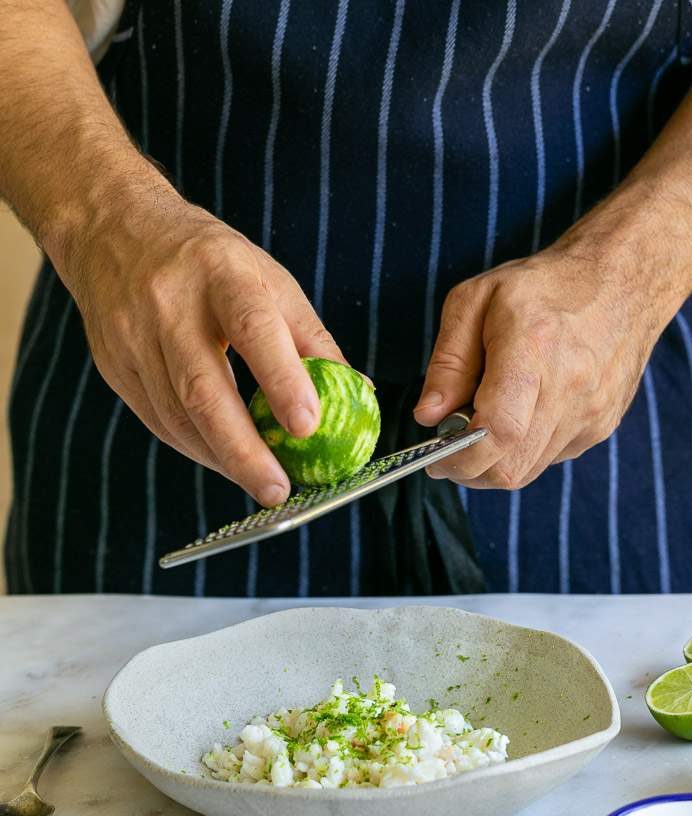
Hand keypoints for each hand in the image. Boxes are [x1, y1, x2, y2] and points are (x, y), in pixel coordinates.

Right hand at [66, 187, 344, 506]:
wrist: (114, 230)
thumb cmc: (209, 260)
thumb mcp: (268, 278)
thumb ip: (310, 338)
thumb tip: (357, 391)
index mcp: (221, 274)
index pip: (254, 329)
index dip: (282, 380)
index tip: (308, 427)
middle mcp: (170, 304)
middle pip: (204, 389)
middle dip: (244, 450)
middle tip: (279, 489)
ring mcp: (133, 337)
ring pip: (178, 415)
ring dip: (222, 458)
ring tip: (261, 482)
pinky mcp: (115, 365)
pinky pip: (158, 421)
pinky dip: (196, 448)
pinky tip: (224, 461)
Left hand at [414, 245, 666, 488]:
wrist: (624, 281)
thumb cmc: (543, 287)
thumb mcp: (475, 301)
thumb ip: (448, 362)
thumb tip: (428, 417)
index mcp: (534, 349)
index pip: (499, 431)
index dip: (460, 457)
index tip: (435, 457)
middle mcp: (570, 389)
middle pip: (511, 467)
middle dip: (469, 472)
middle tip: (448, 450)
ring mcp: (591, 413)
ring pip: (528, 471)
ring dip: (494, 463)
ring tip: (482, 426)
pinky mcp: (601, 427)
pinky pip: (549, 459)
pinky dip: (523, 452)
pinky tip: (520, 417)